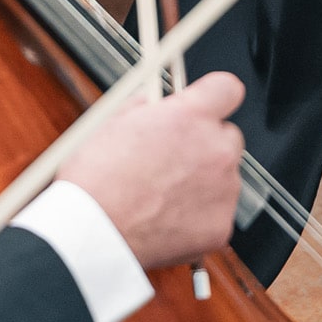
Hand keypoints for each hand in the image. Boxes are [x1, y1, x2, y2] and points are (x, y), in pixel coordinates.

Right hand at [58, 71, 245, 267]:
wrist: (93, 232)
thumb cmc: (96, 181)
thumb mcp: (113, 122)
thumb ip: (146, 106)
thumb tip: (153, 104)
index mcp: (190, 117)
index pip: (227, 88)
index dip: (214, 96)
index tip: (207, 103)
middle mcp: (215, 150)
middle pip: (228, 136)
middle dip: (206, 143)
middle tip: (174, 158)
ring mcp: (223, 190)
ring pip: (225, 176)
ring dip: (204, 181)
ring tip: (164, 194)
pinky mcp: (221, 225)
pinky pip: (219, 212)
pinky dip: (201, 214)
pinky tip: (169, 217)